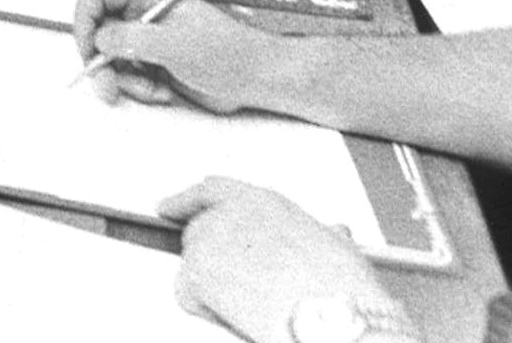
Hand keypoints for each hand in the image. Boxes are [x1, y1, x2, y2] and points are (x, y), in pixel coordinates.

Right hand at [72, 0, 279, 111]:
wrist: (256, 78)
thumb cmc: (229, 52)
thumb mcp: (176, 44)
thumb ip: (132, 38)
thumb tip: (100, 39)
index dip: (84, 19)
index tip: (88, 49)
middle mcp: (142, 10)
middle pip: (97, 28)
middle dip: (101, 60)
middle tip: (107, 84)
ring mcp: (146, 35)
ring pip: (109, 56)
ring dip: (124, 78)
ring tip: (150, 88)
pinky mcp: (152, 58)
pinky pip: (126, 73)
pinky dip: (137, 86)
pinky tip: (160, 89)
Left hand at [160, 178, 391, 342]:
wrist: (334, 320)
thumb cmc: (343, 290)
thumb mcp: (338, 245)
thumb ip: (321, 233)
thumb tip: (333, 232)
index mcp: (264, 200)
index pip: (213, 190)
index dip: (187, 199)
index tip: (168, 207)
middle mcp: (230, 210)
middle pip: (198, 231)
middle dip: (211, 259)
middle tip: (237, 288)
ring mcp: (208, 237)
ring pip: (194, 266)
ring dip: (216, 289)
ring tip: (257, 305)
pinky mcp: (195, 269)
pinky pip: (189, 296)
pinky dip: (210, 311)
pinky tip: (242, 315)